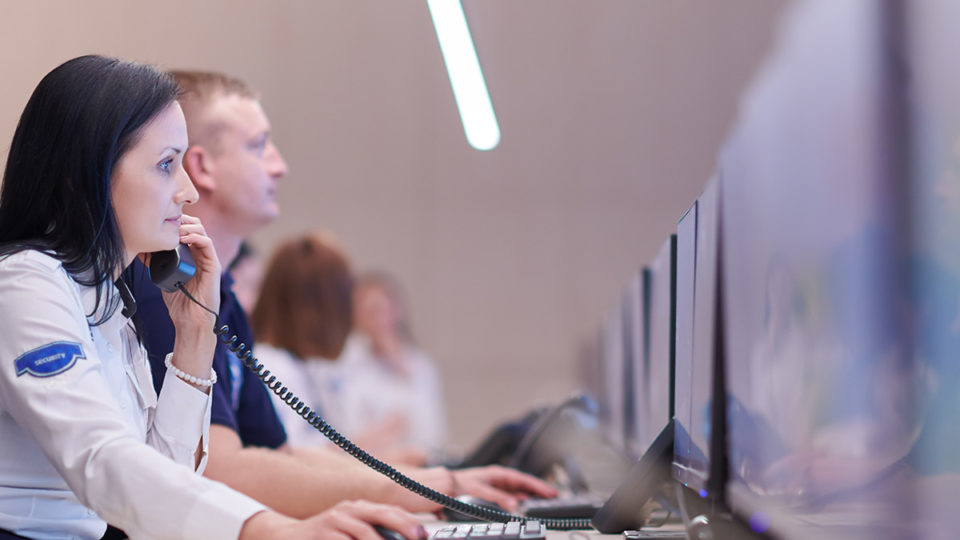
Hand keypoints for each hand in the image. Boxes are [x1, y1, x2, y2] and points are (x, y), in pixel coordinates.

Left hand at [139, 214, 220, 385]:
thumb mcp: (161, 277)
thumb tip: (140, 249)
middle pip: (193, 225)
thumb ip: (155, 263)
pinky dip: (196, 236)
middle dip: (179, 219)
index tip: (158, 220)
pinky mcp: (213, 265)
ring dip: (187, 226)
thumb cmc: (178, 303)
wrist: (190, 321)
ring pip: (201, 230)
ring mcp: (207, 259)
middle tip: (165, 220)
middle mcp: (199, 254)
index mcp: (189, 255)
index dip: (173, 221)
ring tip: (173, 229)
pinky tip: (184, 238)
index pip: (184, 229)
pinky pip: (207, 243)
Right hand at [241, 502, 426, 539]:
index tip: (424, 534)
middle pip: (381, 514)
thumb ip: (372, 531)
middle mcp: (348, 510)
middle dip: (403, 526)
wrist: (283, 535)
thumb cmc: (324, 536)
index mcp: (359, 508)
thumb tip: (405, 537)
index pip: (390, 510)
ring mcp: (333, 521)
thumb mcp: (350, 530)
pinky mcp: (320, 533)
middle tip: (417, 538)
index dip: (409, 521)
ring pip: (364, 533)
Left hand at [452, 466, 557, 511]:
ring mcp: (497, 487)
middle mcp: (500, 479)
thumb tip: (515, 505)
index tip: (550, 492)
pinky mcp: (494, 494)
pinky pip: (511, 497)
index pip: (523, 480)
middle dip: (539, 490)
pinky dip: (520, 501)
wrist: (445, 487)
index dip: (538, 486)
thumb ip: (497, 498)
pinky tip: (525, 505)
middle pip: (524, 485)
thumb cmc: (460, 484)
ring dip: (531, 496)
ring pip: (519, 491)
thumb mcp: (479, 490)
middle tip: (554, 496)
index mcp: (498, 474)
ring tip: (544, 501)